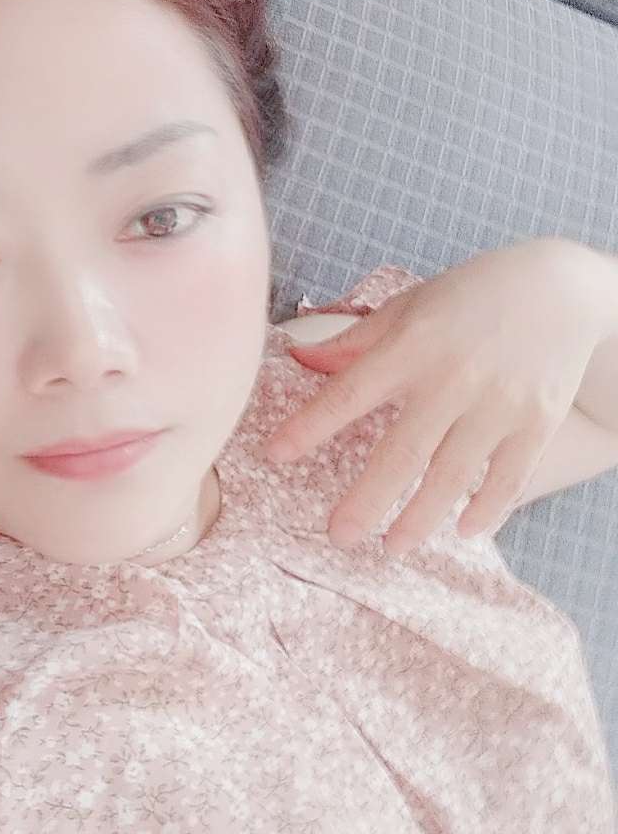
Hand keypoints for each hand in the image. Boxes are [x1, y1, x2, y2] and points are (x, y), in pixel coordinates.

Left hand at [262, 237, 609, 555]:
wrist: (559, 287)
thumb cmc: (470, 295)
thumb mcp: (409, 306)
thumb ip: (355, 340)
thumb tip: (298, 358)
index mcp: (412, 345)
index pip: (349, 393)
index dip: (309, 426)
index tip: (274, 455)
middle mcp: (454, 378)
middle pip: (402, 453)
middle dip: (367, 501)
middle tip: (339, 535)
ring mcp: (499, 404)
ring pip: (453, 477)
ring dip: (420, 519)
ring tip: (393, 546)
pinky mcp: (537, 422)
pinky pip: (507, 479)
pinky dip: (486, 509)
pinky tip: (462, 530)